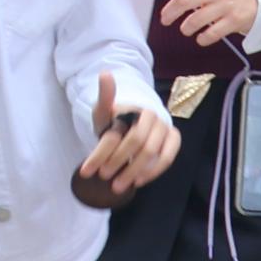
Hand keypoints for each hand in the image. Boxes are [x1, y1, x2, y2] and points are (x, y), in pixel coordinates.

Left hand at [78, 71, 179, 198]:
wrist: (134, 122)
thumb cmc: (116, 121)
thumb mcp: (103, 113)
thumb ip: (104, 99)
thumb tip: (105, 74)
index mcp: (132, 110)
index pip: (116, 134)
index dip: (100, 154)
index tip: (86, 172)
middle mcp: (152, 117)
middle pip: (135, 143)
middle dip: (117, 162)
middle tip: (104, 178)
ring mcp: (165, 128)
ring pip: (152, 152)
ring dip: (134, 171)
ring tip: (118, 186)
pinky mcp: (174, 139)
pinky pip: (169, 157)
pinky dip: (154, 171)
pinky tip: (139, 182)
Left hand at [147, 0, 260, 45]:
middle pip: (183, 0)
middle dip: (169, 13)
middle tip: (165, 20)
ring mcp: (226, 5)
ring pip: (195, 20)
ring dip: (185, 28)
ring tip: (186, 29)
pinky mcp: (235, 21)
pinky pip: (210, 34)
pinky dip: (202, 38)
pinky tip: (202, 37)